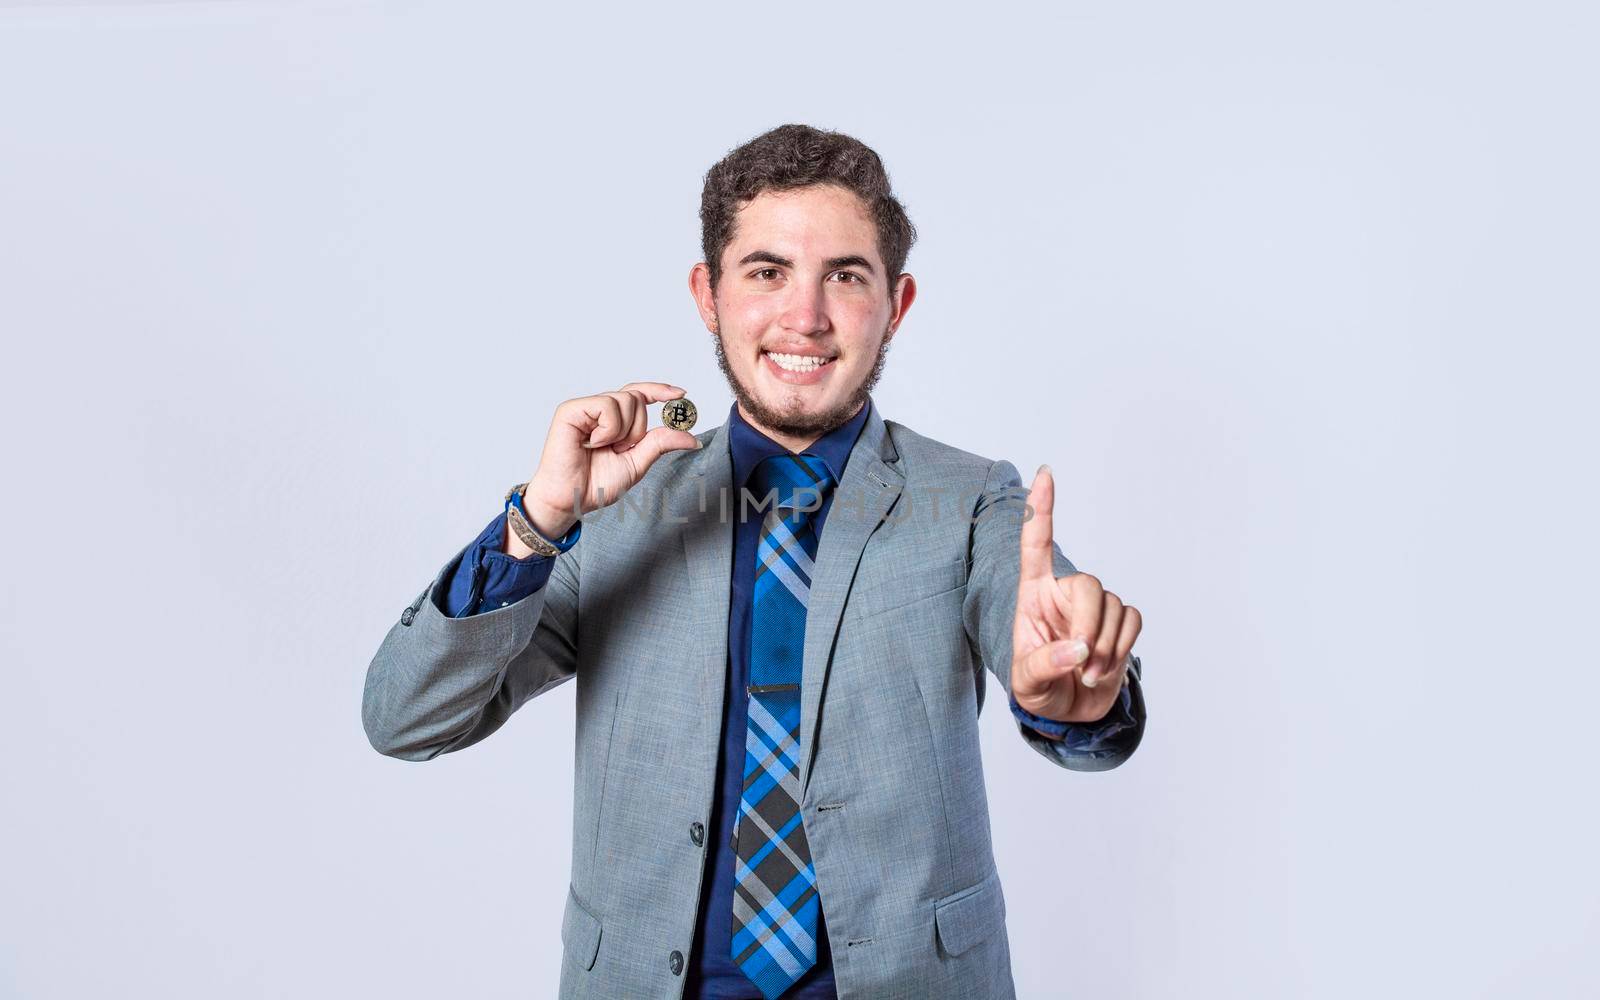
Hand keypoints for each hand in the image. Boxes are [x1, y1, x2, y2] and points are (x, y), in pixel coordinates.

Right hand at [518, 382, 701, 539]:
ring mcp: (585, 407)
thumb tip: (692, 438)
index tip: (681, 394)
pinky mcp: (571, 410)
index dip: (660, 390)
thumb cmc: (595, 483)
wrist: (571, 499)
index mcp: (614, 420)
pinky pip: (606, 406)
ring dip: (622, 432)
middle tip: (619, 449)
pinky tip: (592, 443)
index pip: (640, 394)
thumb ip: (661, 444)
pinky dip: (608, 430)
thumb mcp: (638, 463)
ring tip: (602, 448)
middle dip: (637, 429)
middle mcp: (599, 409)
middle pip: (637, 398)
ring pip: (625, 400)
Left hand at [1009, 464, 1141, 725]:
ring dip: (1105, 647)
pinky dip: (1121, 648)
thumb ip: (1045, 663)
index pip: (1035, 545)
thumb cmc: (1038, 688)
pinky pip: (1132, 620)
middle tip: (1081, 660)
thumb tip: (1077, 649)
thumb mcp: (1026, 682)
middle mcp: (1064, 592)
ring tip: (1086, 675)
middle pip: (1088, 584)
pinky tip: (1103, 669)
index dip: (1040, 510)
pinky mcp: (1119, 621)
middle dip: (1089, 624)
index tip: (1045, 473)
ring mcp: (1094, 605)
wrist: (1068, 711)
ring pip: (1113, 606)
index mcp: (1033, 594)